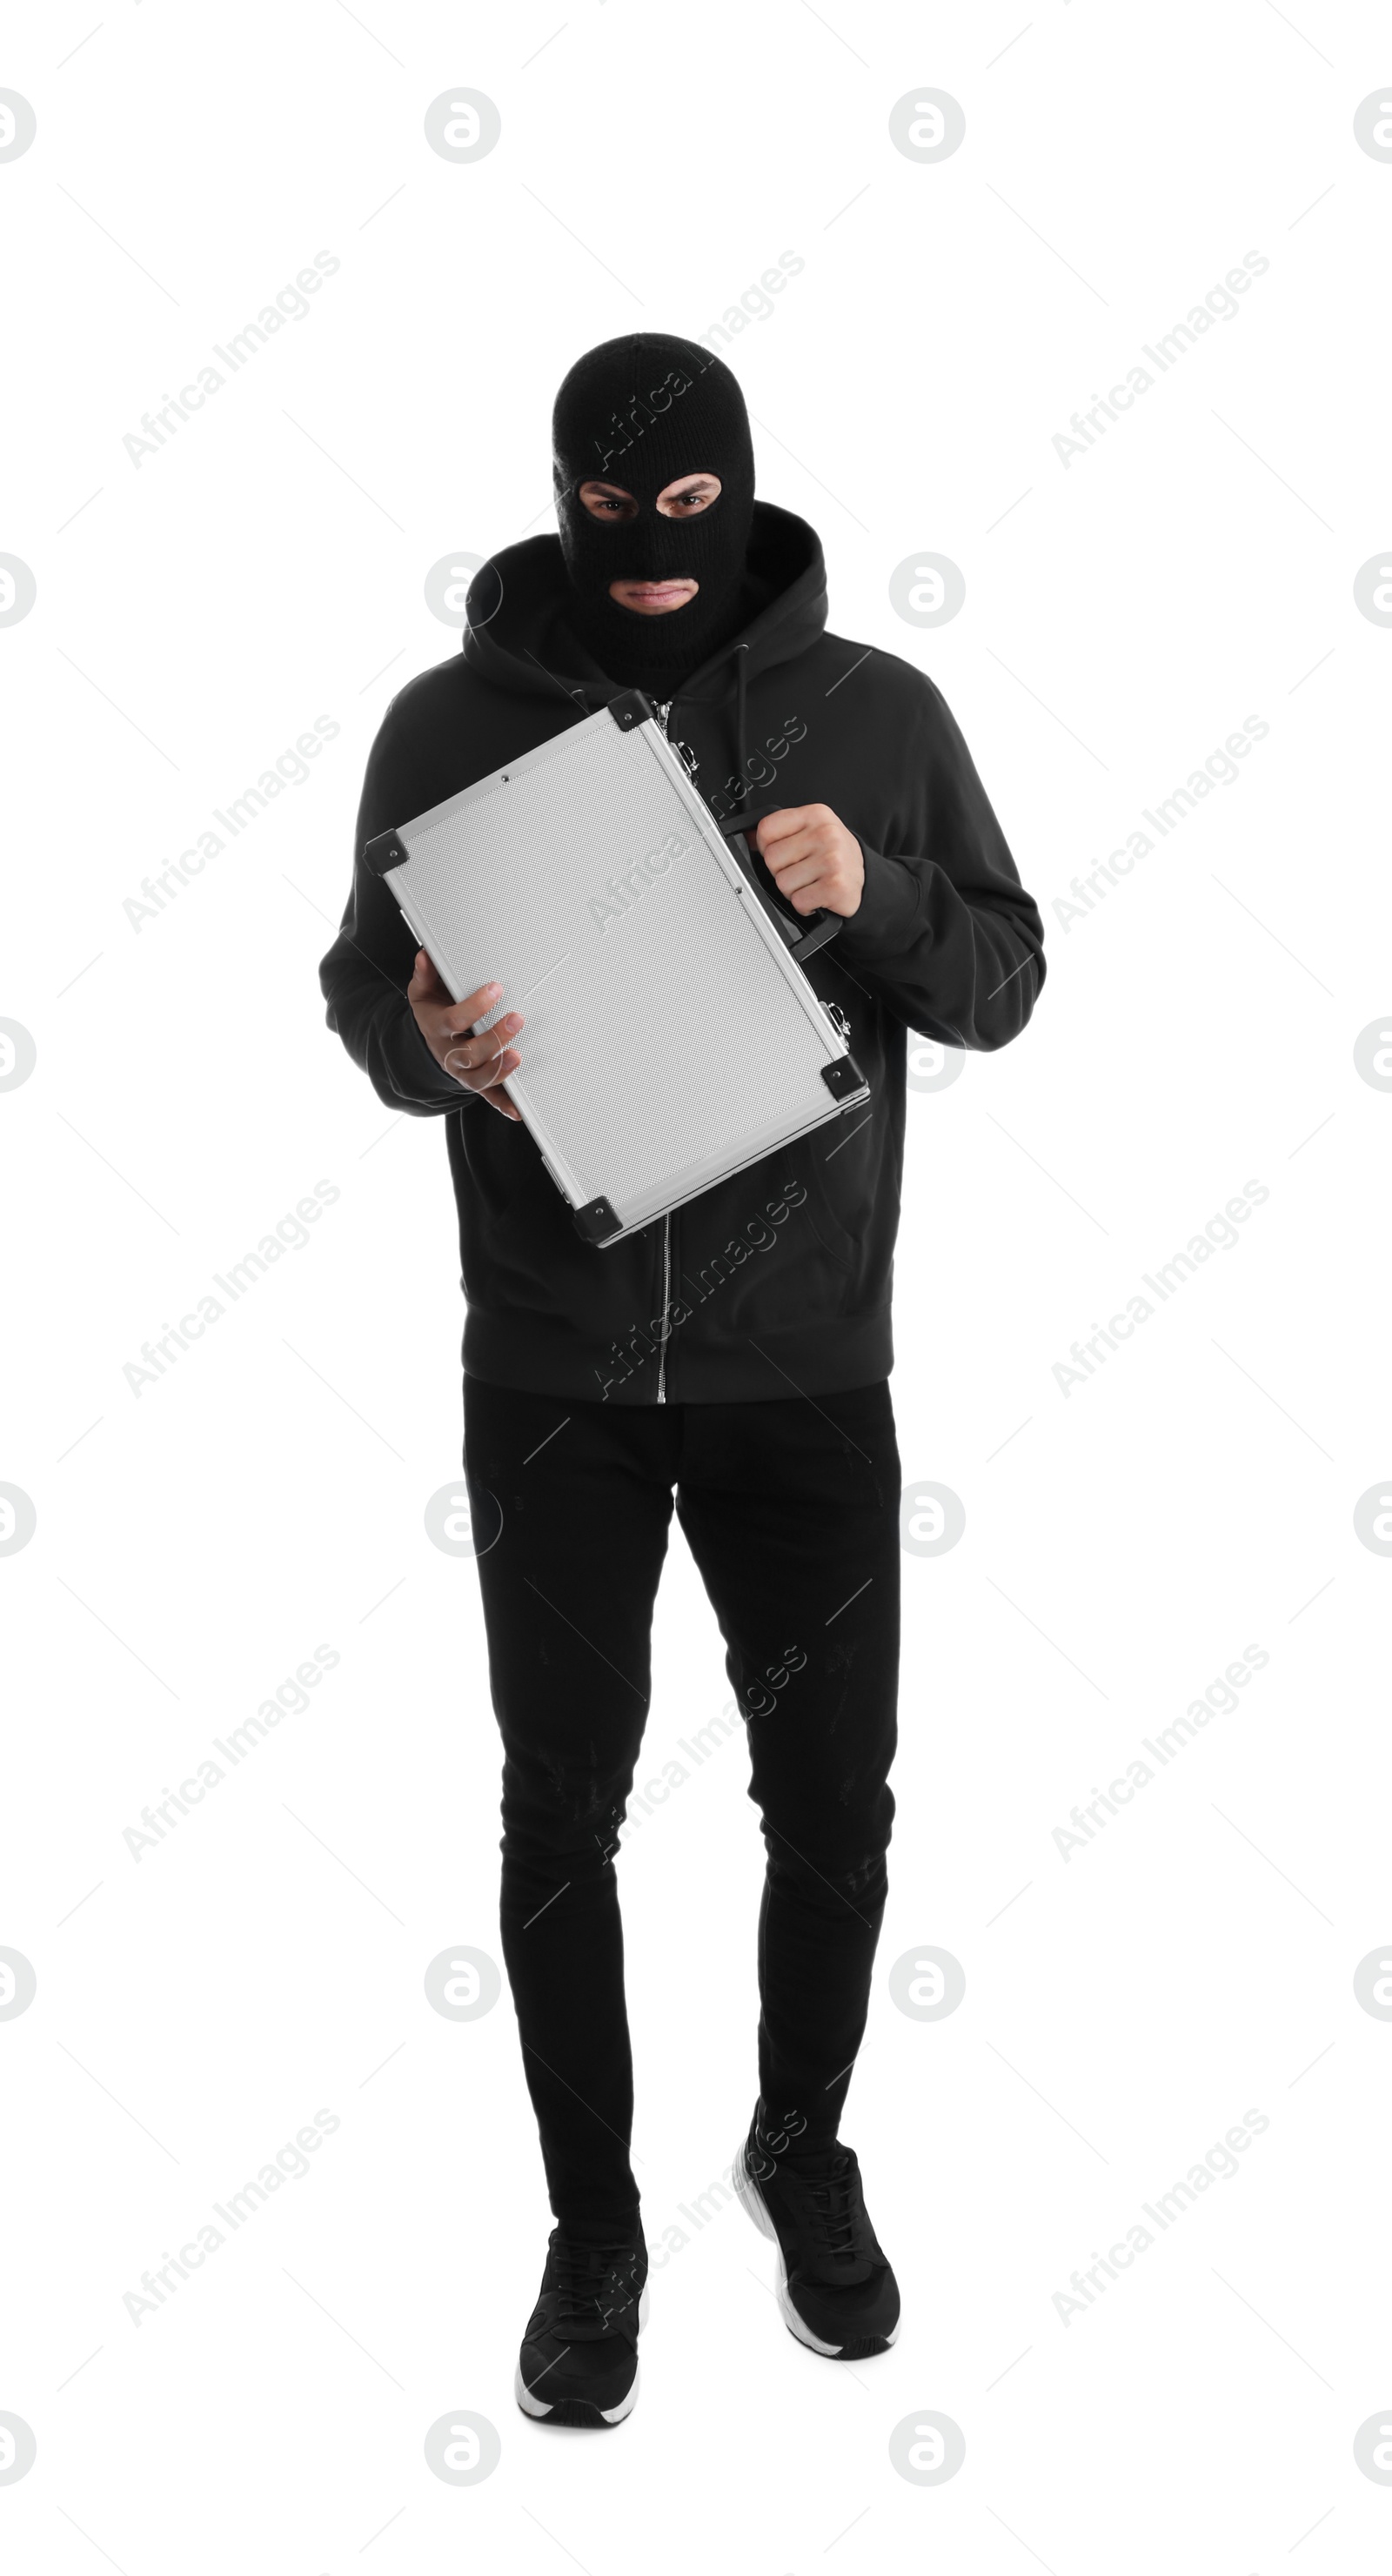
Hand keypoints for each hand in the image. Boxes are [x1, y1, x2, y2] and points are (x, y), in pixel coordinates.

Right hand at [407, 955, 523, 1120]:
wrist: (426, 1042)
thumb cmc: (432, 1011)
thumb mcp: (422, 992)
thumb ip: (425, 974)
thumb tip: (425, 954)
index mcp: (438, 1028)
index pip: (455, 1020)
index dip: (475, 1006)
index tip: (495, 989)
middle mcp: (449, 1053)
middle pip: (469, 1053)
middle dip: (493, 1038)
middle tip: (515, 1019)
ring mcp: (462, 1071)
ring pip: (478, 1077)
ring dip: (499, 1069)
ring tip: (517, 1056)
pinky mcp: (474, 1082)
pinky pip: (488, 1097)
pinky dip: (503, 1105)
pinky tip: (517, 1110)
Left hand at [750, 804, 863, 917]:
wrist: (866, 879)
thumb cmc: (835, 856)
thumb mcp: (812, 831)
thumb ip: (781, 831)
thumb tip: (747, 837)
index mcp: (816, 814)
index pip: (766, 829)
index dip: (768, 846)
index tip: (785, 853)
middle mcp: (825, 834)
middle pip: (771, 859)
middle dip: (782, 871)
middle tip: (803, 870)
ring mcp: (832, 859)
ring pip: (782, 883)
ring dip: (793, 890)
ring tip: (812, 882)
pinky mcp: (835, 886)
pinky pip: (798, 901)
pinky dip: (805, 905)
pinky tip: (818, 895)